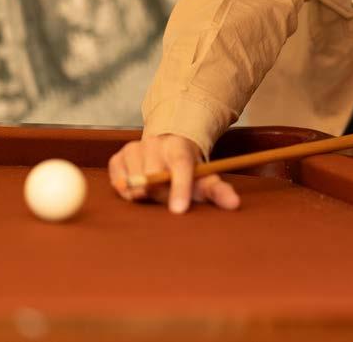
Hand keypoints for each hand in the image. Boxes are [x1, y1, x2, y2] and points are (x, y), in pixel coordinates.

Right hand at [108, 134, 239, 213]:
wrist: (168, 148)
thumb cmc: (188, 170)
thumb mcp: (205, 179)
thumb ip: (219, 191)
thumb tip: (235, 204)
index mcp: (180, 146)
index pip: (181, 166)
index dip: (180, 188)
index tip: (179, 210)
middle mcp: (155, 143)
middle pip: (154, 177)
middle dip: (161, 194)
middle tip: (169, 198)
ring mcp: (134, 148)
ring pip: (134, 182)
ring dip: (144, 194)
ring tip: (155, 189)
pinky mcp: (118, 157)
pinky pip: (118, 182)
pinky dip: (127, 191)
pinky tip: (139, 188)